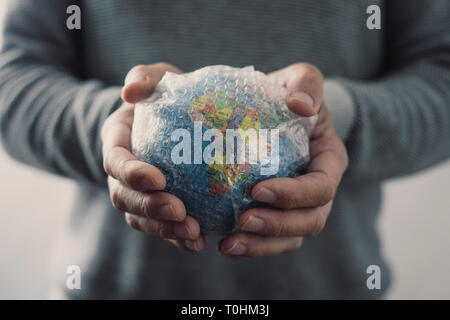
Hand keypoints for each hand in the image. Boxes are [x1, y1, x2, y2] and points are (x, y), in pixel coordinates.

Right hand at [101, 63, 205, 251]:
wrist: (171, 118)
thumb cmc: (163, 96)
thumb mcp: (155, 78)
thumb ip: (142, 78)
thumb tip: (130, 91)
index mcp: (117, 143)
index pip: (115, 162)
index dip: (132, 174)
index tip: (158, 179)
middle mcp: (122, 174)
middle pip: (125, 198)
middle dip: (150, 208)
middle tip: (180, 212)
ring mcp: (138, 193)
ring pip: (141, 218)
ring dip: (164, 230)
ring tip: (194, 234)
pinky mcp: (156, 206)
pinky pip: (161, 227)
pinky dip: (177, 238)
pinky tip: (200, 242)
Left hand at [218, 63, 348, 257]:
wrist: (279, 113)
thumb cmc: (290, 96)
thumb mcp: (301, 79)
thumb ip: (306, 82)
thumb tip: (300, 104)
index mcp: (329, 162)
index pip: (321, 187)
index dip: (294, 195)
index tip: (258, 190)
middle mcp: (318, 191)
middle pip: (309, 221)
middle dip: (277, 226)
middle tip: (242, 221)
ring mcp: (299, 207)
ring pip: (290, 238)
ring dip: (260, 245)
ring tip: (227, 245)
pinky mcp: (277, 214)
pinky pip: (269, 240)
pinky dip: (249, 245)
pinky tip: (221, 243)